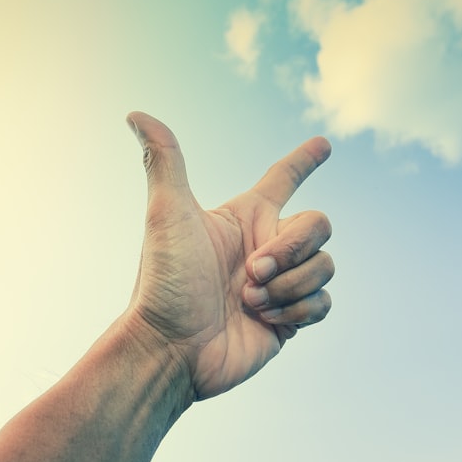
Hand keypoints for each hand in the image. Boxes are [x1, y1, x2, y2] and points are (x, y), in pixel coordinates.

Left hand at [125, 112, 333, 399]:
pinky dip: (297, 310)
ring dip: (289, 286)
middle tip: (249, 273)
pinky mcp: (290, 319)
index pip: (284, 179)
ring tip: (247, 301)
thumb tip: (136, 114)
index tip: (324, 143)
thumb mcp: (166, 213)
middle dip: (290, 249)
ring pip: (325, 266)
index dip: (304, 161)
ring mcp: (281, 284)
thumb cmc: (164, 281)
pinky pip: (324, 303)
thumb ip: (165, 159)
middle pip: (320, 225)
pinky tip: (263, 320)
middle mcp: (267, 247)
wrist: (172, 348)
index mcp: (244, 218)